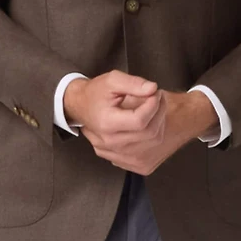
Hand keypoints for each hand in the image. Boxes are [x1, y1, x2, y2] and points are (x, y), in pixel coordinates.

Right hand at [67, 71, 212, 174]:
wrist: (81, 107)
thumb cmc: (96, 93)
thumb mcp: (112, 80)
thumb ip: (133, 83)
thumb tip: (152, 89)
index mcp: (106, 123)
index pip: (139, 120)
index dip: (153, 105)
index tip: (155, 92)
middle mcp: (110, 142)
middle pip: (149, 133)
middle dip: (159, 111)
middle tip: (157, 96)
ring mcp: (116, 154)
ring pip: (152, 143)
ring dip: (159, 123)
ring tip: (154, 107)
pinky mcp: (122, 160)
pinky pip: (148, 152)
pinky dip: (154, 136)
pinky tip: (150, 122)